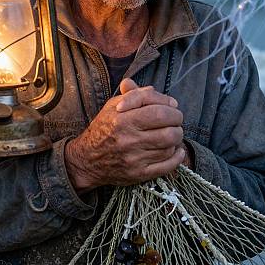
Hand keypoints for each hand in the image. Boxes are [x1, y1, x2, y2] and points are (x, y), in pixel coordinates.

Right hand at [65, 78, 184, 191]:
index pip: (158, 112)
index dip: (171, 107)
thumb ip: (134, 94)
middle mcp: (128, 140)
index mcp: (122, 120)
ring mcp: (134, 159)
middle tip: (175, 120)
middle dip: (177, 123)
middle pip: (169, 131)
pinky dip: (177, 157)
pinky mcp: (139, 174)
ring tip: (172, 133)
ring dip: (176, 138)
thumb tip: (156, 90)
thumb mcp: (113, 106)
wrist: (87, 159)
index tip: (172, 106)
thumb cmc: (104, 128)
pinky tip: (176, 150)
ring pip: (169, 148)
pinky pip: (167, 166)